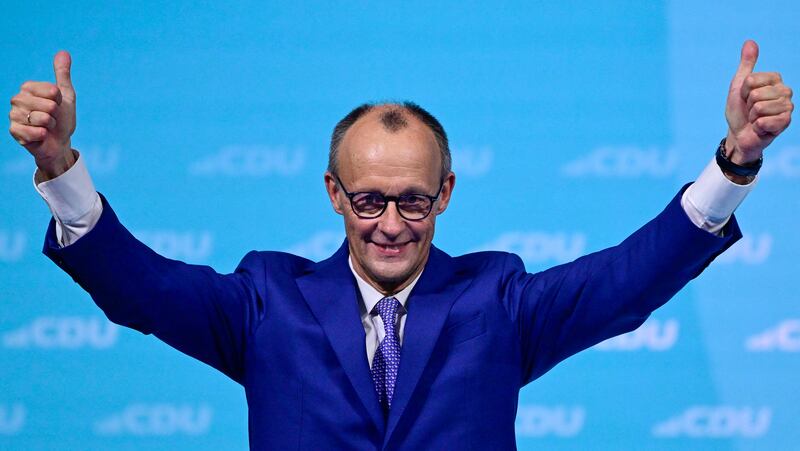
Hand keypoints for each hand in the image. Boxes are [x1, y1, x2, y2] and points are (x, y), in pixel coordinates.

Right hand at [8, 50, 76, 179]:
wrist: (58, 142)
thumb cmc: (61, 119)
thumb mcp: (66, 95)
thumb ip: (62, 74)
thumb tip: (63, 52)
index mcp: (28, 88)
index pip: (53, 91)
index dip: (60, 101)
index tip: (57, 105)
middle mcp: (17, 99)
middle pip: (48, 104)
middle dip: (56, 115)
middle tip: (52, 119)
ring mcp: (14, 115)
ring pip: (42, 118)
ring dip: (50, 126)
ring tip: (46, 127)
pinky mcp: (14, 131)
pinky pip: (35, 131)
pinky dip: (43, 135)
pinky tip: (40, 136)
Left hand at [725, 40, 792, 165]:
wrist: (739, 134)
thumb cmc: (739, 110)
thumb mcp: (738, 85)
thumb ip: (746, 64)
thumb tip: (750, 41)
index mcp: (775, 79)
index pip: (752, 79)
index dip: (743, 91)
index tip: (745, 97)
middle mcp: (785, 90)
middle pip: (756, 94)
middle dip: (747, 105)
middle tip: (750, 111)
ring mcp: (788, 107)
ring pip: (759, 107)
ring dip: (752, 117)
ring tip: (755, 119)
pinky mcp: (786, 122)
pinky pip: (764, 121)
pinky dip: (757, 126)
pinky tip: (761, 127)